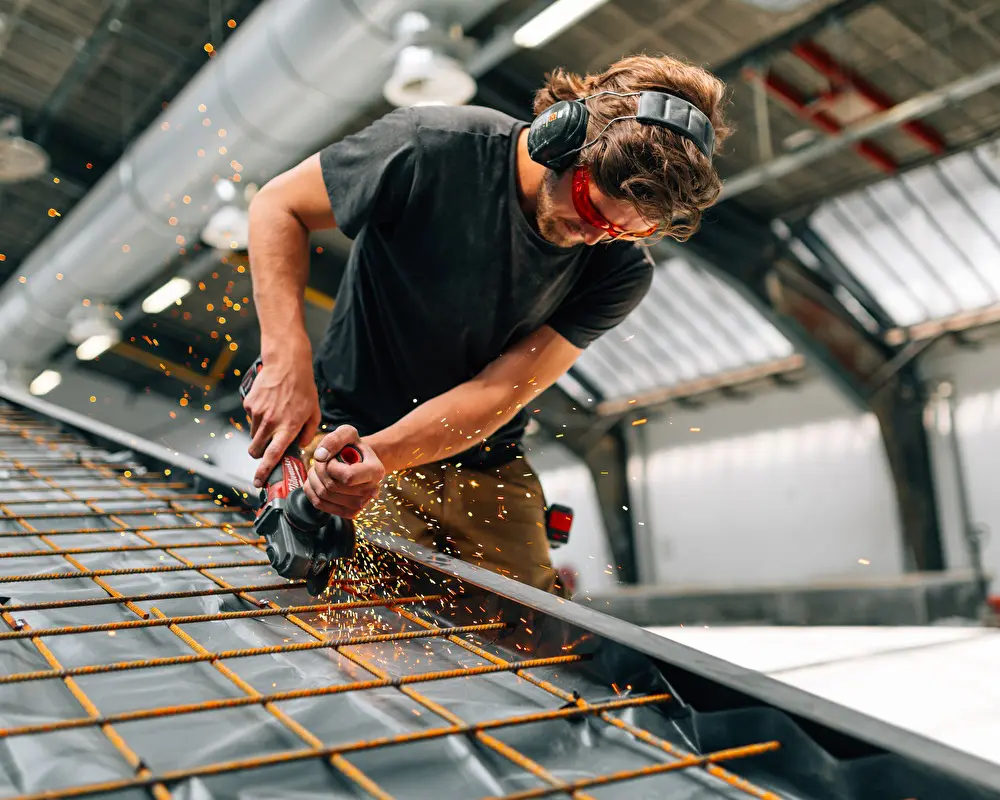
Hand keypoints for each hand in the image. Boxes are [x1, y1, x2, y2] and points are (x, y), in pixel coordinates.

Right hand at [244, 356, 320, 487]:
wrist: (286, 363)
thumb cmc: (303, 387)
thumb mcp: (314, 412)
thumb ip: (308, 433)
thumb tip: (300, 445)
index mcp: (288, 427)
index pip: (273, 456)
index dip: (264, 471)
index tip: (258, 482)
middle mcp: (270, 422)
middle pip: (255, 450)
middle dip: (259, 455)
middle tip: (267, 449)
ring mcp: (257, 413)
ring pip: (253, 435)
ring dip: (260, 434)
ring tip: (274, 419)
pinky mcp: (249, 404)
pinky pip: (251, 419)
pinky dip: (258, 418)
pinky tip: (269, 405)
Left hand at [303, 425, 385, 517]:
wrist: (358, 462)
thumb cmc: (352, 447)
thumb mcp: (347, 433)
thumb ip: (335, 438)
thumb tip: (320, 456)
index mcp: (376, 471)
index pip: (348, 477)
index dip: (332, 466)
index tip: (333, 458)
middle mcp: (371, 491)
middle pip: (332, 486)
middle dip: (319, 469)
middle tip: (322, 461)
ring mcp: (360, 505)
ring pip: (323, 495)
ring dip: (314, 478)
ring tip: (320, 469)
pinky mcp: (348, 513)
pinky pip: (319, 504)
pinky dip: (311, 490)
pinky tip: (316, 480)